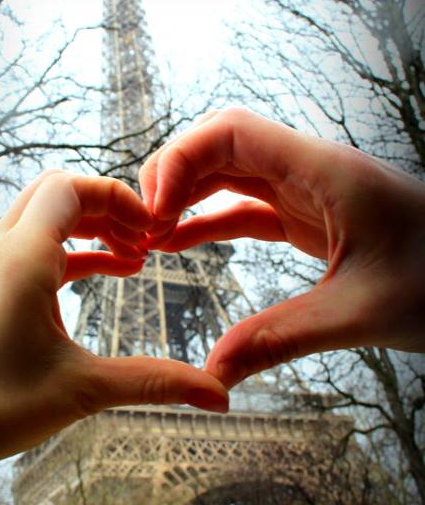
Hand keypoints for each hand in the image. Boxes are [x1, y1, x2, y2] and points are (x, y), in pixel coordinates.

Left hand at [0, 171, 228, 465]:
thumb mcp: (84, 389)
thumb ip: (154, 382)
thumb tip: (216, 395)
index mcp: (22, 260)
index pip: (70, 188)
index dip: (115, 197)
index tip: (148, 228)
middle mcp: (0, 249)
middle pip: (58, 193)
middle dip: (106, 208)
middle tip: (144, 238)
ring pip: (44, 215)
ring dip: (90, 227)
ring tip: (134, 257)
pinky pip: (34, 244)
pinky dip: (72, 249)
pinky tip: (107, 271)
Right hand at [140, 108, 424, 384]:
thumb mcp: (361, 312)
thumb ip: (281, 338)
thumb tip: (213, 373)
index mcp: (324, 172)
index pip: (231, 131)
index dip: (180, 160)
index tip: (155, 210)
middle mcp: (311, 171)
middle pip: (221, 145)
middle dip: (173, 174)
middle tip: (143, 223)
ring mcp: (310, 193)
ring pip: (231, 174)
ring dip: (187, 197)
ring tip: (150, 234)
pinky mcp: (312, 219)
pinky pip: (248, 209)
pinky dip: (211, 222)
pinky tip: (181, 243)